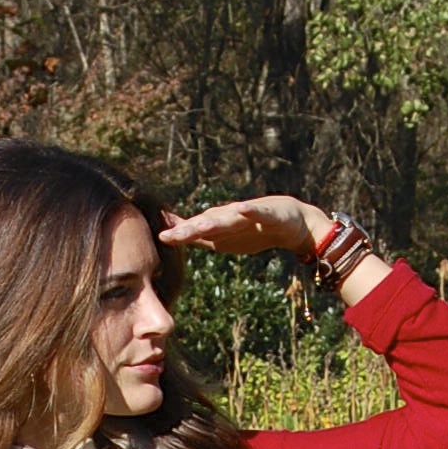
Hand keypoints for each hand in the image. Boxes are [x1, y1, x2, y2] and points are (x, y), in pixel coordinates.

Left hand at [159, 193, 331, 259]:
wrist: (289, 222)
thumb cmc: (252, 231)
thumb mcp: (222, 239)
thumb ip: (197, 237)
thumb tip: (170, 236)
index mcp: (217, 226)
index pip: (194, 230)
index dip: (177, 234)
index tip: (158, 238)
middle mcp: (228, 217)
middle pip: (205, 224)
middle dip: (187, 230)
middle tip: (169, 235)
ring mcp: (247, 214)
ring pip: (228, 217)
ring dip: (213, 220)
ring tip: (199, 224)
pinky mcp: (268, 214)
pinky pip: (258, 212)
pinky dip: (250, 210)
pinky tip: (243, 209)